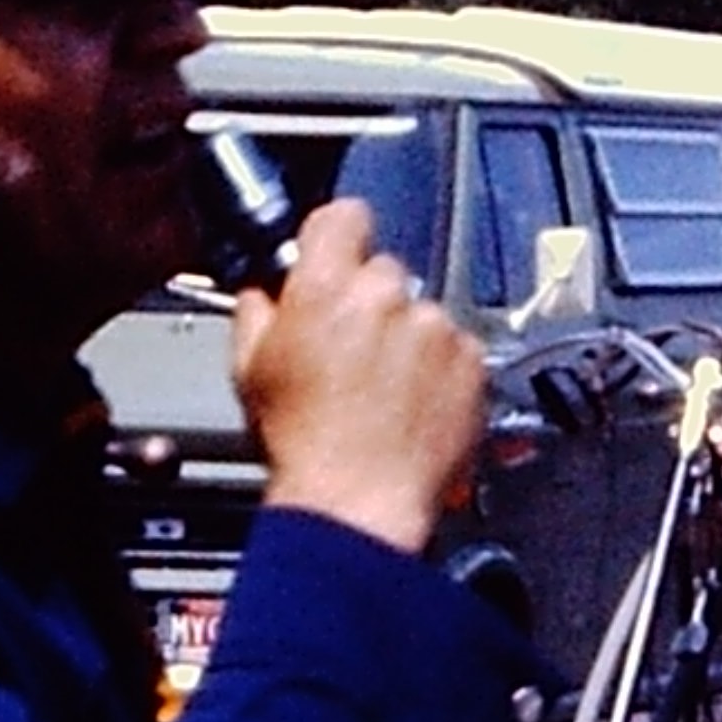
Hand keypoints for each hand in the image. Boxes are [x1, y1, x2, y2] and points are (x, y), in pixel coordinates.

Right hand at [239, 198, 485, 552]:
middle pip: (384, 272)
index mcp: (325, 287)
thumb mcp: (248, 370)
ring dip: (407, 340)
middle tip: (352, 353)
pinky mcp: (472, 361)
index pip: (343, 216)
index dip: (337, 237)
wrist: (357, 506)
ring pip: (422, 313)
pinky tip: (413, 406)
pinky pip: (456, 347)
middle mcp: (387, 297)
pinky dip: (440, 370)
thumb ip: (255, 310)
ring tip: (384, 393)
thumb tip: (264, 291)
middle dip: (370, 303)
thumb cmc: (304, 447)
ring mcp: (435, 328)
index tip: (336, 257)